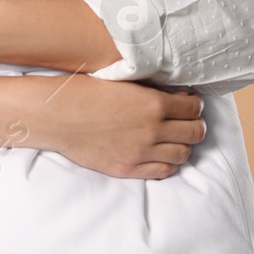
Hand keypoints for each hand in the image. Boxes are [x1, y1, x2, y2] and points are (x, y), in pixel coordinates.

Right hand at [35, 76, 205, 179]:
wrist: (58, 115)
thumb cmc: (87, 91)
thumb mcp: (124, 82)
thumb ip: (153, 91)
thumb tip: (179, 98)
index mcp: (154, 104)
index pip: (194, 108)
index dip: (195, 106)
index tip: (190, 105)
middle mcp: (153, 130)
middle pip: (194, 133)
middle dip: (195, 126)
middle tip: (188, 122)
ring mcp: (142, 152)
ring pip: (183, 154)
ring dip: (184, 145)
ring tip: (176, 139)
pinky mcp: (129, 168)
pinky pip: (163, 171)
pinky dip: (169, 163)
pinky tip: (163, 155)